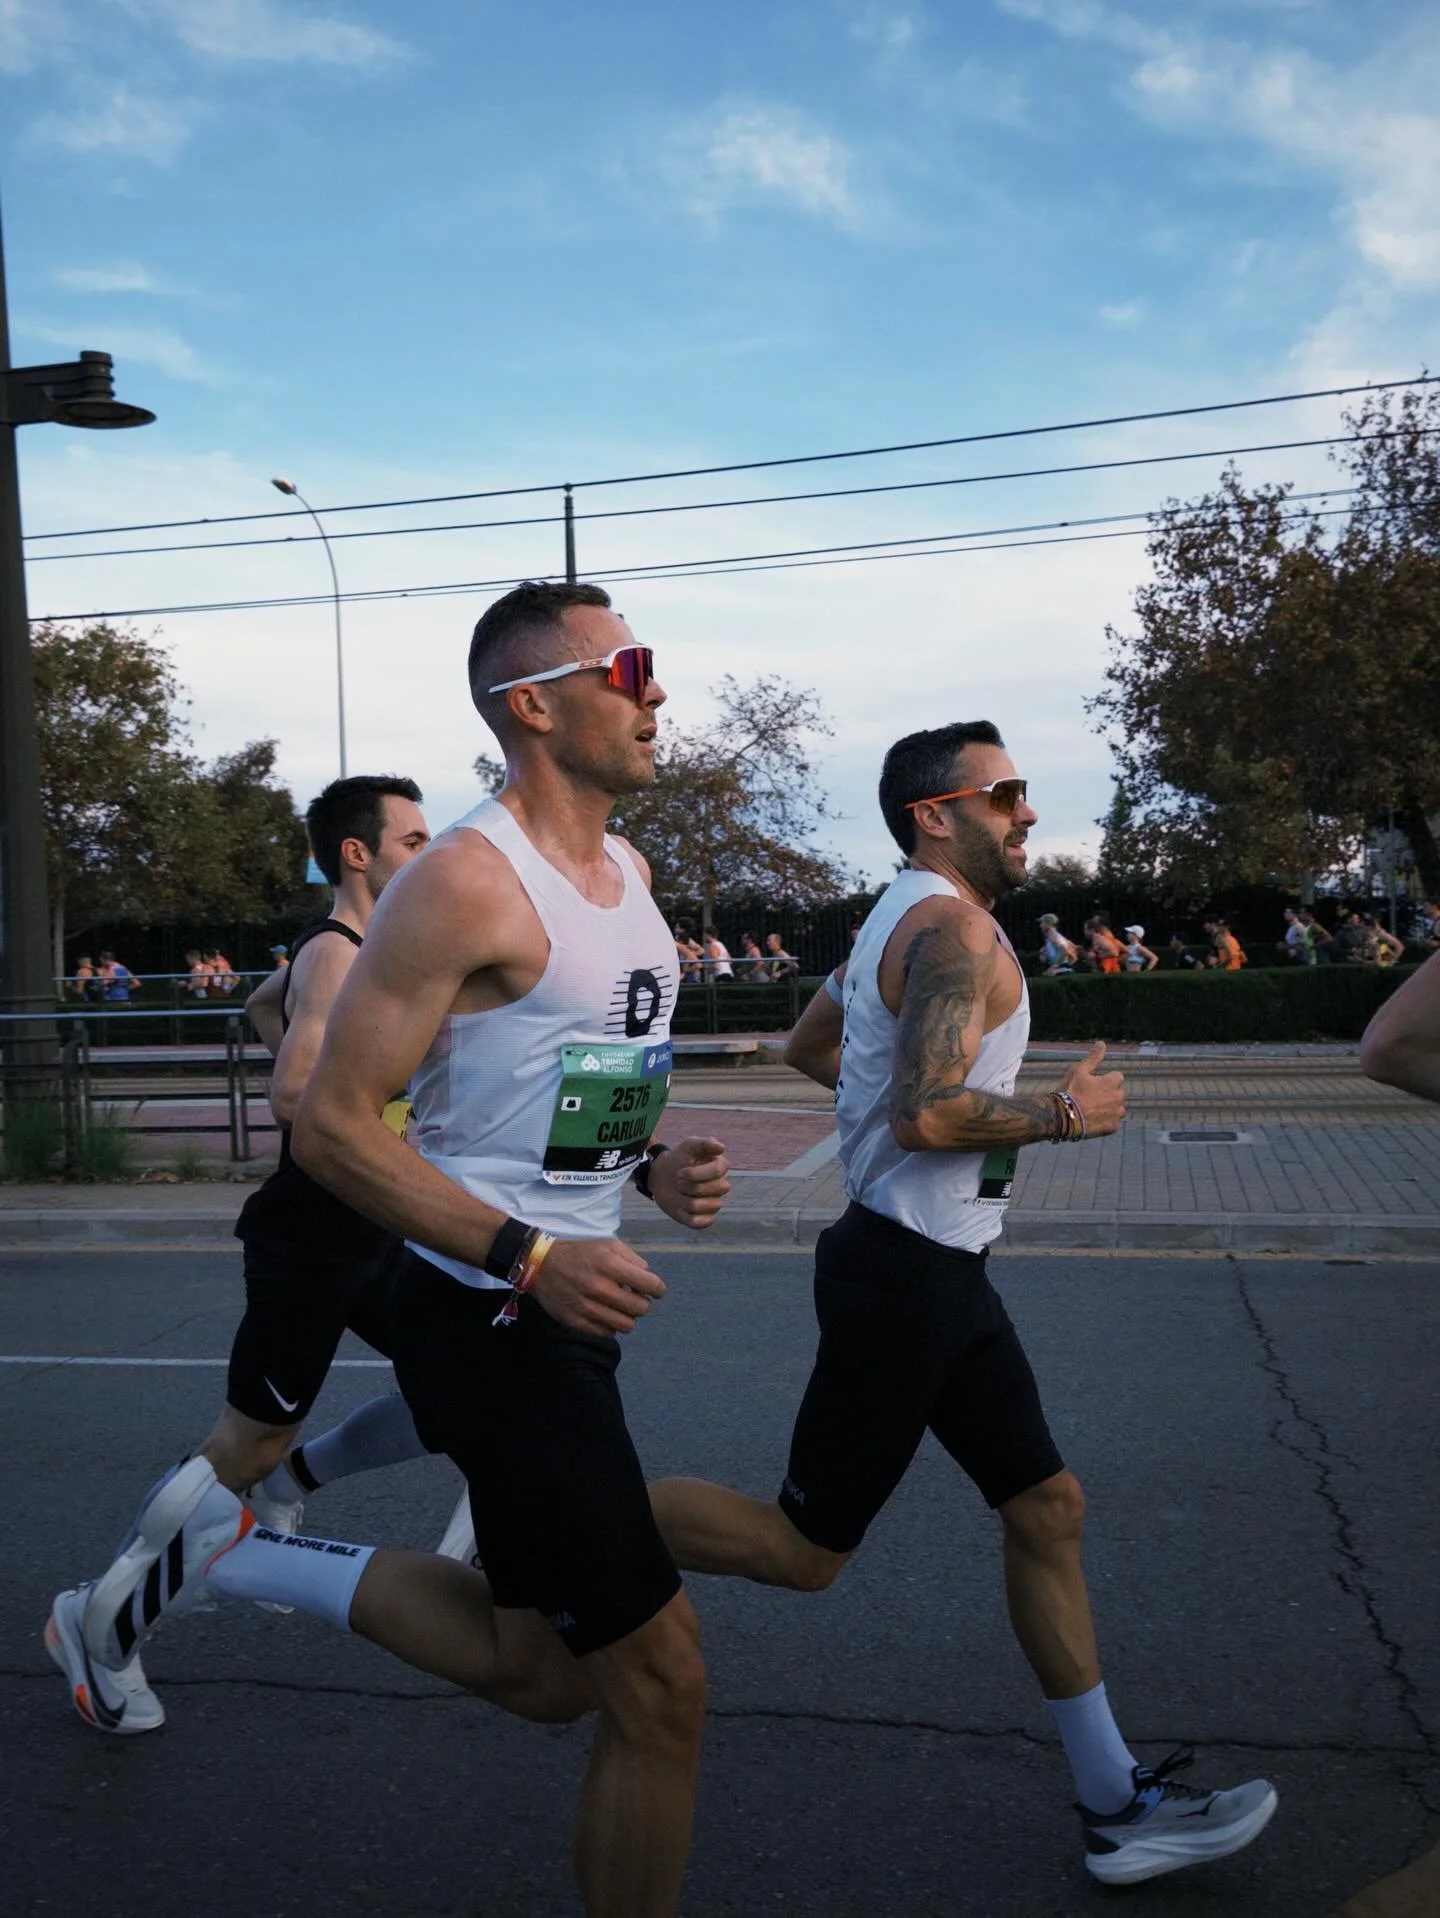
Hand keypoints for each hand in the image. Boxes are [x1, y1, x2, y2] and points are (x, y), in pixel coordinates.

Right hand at [528, 1237, 666, 1337]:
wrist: (541, 1265)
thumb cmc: (580, 1253)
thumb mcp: (608, 1245)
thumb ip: (633, 1260)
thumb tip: (648, 1279)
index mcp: (610, 1266)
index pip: (651, 1286)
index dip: (658, 1289)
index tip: (655, 1290)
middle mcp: (601, 1289)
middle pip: (642, 1309)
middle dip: (643, 1303)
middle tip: (635, 1297)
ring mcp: (588, 1308)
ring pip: (627, 1326)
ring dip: (628, 1317)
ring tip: (620, 1307)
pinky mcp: (578, 1323)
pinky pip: (608, 1333)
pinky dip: (611, 1325)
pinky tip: (605, 1313)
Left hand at [649, 1135, 730, 1229]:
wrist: (663, 1176)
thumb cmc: (679, 1159)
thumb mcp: (689, 1145)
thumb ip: (705, 1143)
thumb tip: (721, 1148)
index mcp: (720, 1167)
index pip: (716, 1172)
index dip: (695, 1173)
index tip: (680, 1172)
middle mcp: (721, 1186)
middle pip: (713, 1190)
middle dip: (689, 1185)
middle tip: (678, 1181)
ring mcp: (713, 1203)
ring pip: (704, 1206)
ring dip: (685, 1200)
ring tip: (680, 1193)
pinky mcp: (703, 1218)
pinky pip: (700, 1223)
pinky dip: (687, 1217)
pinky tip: (680, 1208)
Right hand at [1058, 1040, 1125, 1136]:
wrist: (1063, 1116)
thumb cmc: (1070, 1090)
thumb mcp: (1079, 1070)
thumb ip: (1093, 1057)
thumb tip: (1101, 1043)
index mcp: (1112, 1082)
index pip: (1118, 1077)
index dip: (1106, 1079)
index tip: (1095, 1084)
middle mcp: (1118, 1097)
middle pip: (1119, 1093)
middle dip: (1109, 1094)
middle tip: (1091, 1098)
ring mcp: (1116, 1114)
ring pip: (1118, 1109)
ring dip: (1109, 1108)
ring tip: (1093, 1110)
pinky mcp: (1112, 1127)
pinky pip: (1113, 1123)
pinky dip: (1106, 1122)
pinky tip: (1093, 1120)